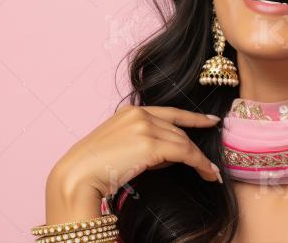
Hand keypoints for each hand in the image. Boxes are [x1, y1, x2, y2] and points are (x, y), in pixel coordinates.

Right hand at [45, 106, 221, 221]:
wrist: (77, 176)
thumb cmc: (92, 169)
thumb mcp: (119, 146)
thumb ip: (142, 142)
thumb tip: (170, 153)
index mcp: (129, 112)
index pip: (170, 112)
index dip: (193, 117)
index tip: (210, 121)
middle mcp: (139, 114)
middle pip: (178, 131)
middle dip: (195, 148)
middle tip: (210, 164)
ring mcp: (145, 127)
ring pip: (184, 142)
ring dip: (199, 159)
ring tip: (210, 172)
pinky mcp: (151, 145)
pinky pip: (185, 153)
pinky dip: (200, 163)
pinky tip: (208, 172)